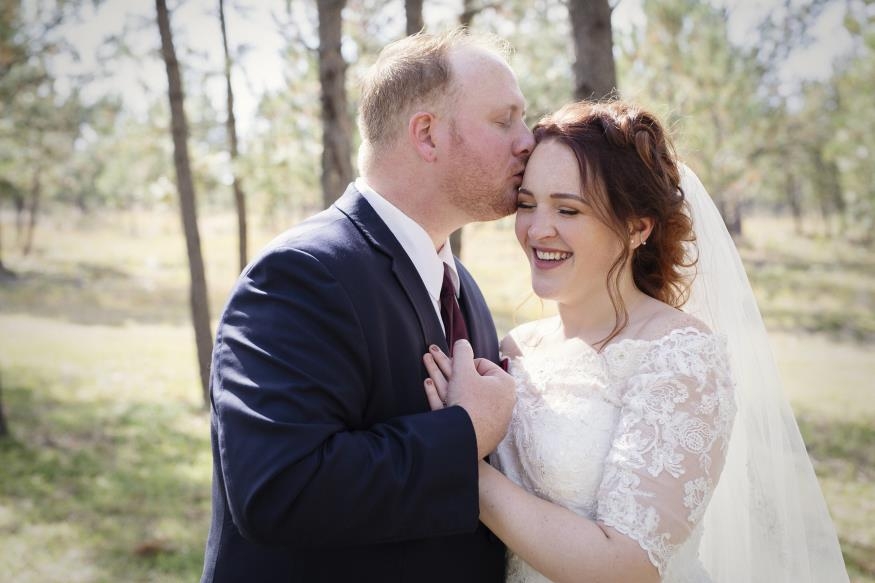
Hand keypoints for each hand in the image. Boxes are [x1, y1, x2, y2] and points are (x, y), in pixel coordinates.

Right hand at [422, 340, 515, 458]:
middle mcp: (501, 402)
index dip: (462, 363)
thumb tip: (462, 342)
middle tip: (431, 356)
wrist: (464, 439)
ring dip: (441, 381)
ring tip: (426, 368)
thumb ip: (462, 351)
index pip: (481, 364)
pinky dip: (442, 400)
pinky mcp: (477, 433)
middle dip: (447, 368)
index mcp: (504, 384)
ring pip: (460, 395)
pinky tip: (429, 387)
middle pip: (469, 380)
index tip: (451, 365)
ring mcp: (489, 419)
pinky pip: (458, 412)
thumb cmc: (468, 402)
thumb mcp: (463, 369)